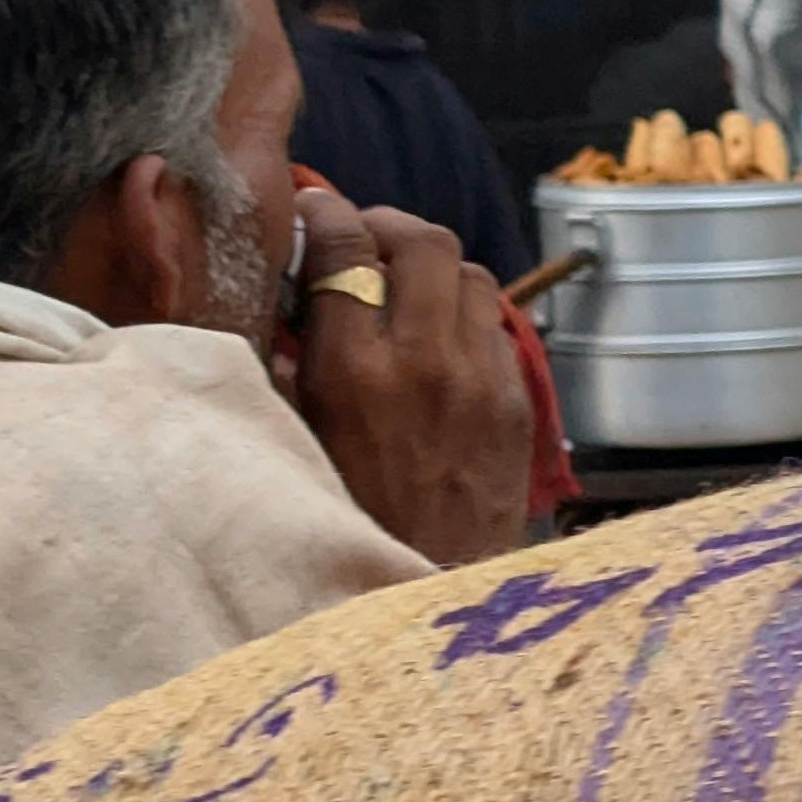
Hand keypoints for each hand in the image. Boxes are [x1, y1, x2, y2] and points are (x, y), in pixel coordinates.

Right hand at [282, 180, 540, 566]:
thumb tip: (290, 295)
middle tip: (360, 235)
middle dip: (385, 223)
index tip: (312, 210)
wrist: (420, 592)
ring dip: (431, 264)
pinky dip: (464, 311)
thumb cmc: (337, 522)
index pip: (346, 247)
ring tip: (399, 280)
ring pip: (469, 273)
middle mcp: (425, 362)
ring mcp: (481, 380)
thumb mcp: (288, 436)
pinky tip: (436, 333)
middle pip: (421, 239)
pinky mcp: (516, 403)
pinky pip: (495, 324)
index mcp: (352, 370)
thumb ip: (285, 359)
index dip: (326, 212)